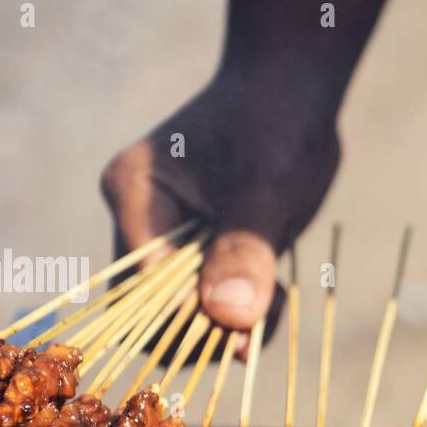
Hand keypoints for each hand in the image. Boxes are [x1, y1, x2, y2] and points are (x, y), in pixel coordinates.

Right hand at [100, 75, 339, 340]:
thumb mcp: (266, 191)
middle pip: (151, 313)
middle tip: (266, 313)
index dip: (186, 323)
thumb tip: (230, 320)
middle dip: (209, 330)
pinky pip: (206, 303)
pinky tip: (275, 291)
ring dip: (230, 324)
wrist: (292, 93)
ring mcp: (165, 237)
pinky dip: (240, 311)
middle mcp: (137, 220)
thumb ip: (246, 254)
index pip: (140, 292)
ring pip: (181, 316)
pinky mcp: (195, 250)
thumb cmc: (277, 125)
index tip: (241, 333)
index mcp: (134, 197)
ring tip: (276, 296)